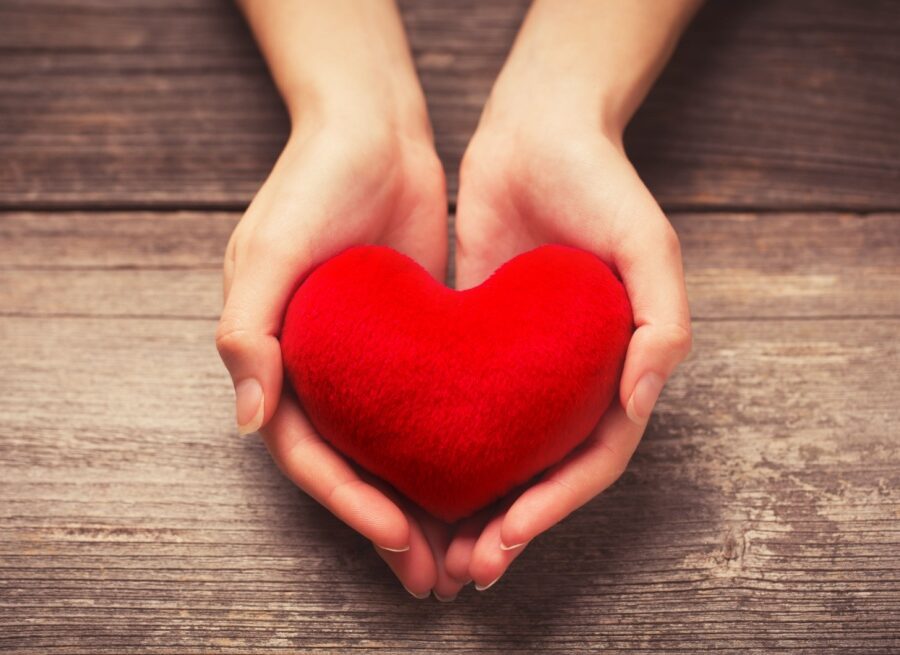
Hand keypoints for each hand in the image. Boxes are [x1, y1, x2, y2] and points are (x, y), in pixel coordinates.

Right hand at [216, 119, 461, 597]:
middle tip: (436, 580)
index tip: (398, 534)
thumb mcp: (267, 250)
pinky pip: (434, 415)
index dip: (349, 501)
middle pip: (354, 470)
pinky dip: (453, 457)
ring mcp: (371, 365)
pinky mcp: (417, 348)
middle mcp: (323, 374)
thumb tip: (251, 422)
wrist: (374, 132)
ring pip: (397, 455)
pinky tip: (489, 488)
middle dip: (390, 529)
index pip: (310, 456)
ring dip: (426, 509)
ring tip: (466, 558)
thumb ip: (248, 333)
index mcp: (279, 363)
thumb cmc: (311, 184)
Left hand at [444, 107, 691, 590]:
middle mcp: (572, 378)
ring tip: (436, 548)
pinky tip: (409, 478)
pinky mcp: (476, 344)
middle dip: (510, 525)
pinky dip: (444, 452)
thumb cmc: (602, 183)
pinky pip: (460, 410)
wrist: (537, 132)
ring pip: (501, 454)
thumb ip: (661, 323)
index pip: (591, 460)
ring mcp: (523, 366)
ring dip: (474, 506)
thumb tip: (640, 400)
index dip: (555, 506)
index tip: (507, 537)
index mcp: (618, 369)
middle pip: (544, 472)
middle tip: (466, 568)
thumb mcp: (649, 244)